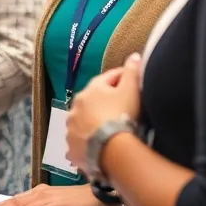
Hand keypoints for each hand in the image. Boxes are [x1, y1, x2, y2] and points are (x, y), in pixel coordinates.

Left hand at [66, 53, 141, 172]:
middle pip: (92, 100)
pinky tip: (96, 146)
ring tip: (106, 129)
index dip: (121, 78)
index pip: (108, 79)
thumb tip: (134, 55)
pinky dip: (87, 143)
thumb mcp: (130, 90)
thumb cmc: (121, 116)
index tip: (132, 81)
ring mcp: (71, 128)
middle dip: (104, 101)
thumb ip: (132, 71)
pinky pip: (79, 142)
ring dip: (92, 122)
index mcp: (90, 90)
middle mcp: (76, 107)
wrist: (110, 149)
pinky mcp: (71, 148)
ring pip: (83, 121)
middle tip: (119, 108)